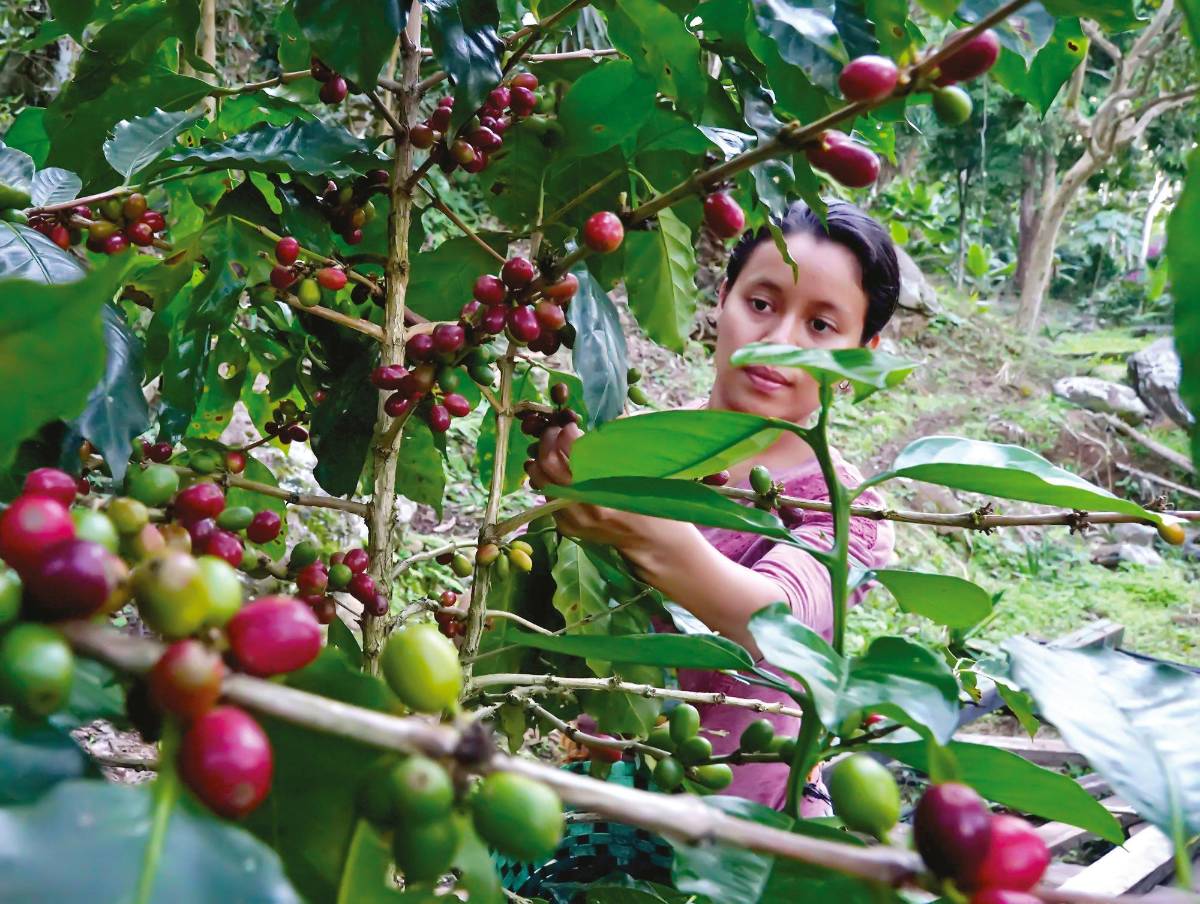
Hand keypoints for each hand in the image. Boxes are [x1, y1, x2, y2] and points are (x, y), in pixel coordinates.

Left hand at [523, 421, 678, 555]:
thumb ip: (611, 451)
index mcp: (604, 490)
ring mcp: (572, 519)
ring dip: (540, 460)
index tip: (571, 425)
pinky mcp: (566, 526)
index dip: (567, 432)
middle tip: (554, 432)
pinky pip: (547, 497)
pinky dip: (546, 480)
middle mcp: (584, 507)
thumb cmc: (648, 502)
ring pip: (541, 481)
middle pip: (548, 464)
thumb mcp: (635, 472)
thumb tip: (588, 428)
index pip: (573, 450)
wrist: (648, 540)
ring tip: (548, 448)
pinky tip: (552, 470)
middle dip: (547, 441)